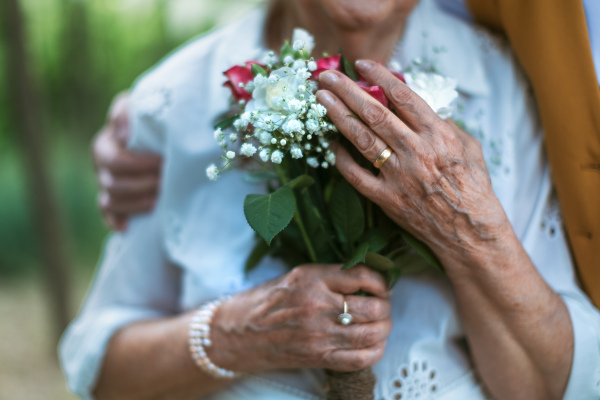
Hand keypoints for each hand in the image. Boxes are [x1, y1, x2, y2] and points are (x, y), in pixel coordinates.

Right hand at [93, 93, 162, 230]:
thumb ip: (127, 112)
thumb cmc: (153, 118)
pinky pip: (108, 215)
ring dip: (135, 204)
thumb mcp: (142, 106)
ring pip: (110, 201)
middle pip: (113, 184)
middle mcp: (101, 165)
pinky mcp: (114, 200)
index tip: (162, 162)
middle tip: (165, 183)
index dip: (138, 165)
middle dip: (142, 185)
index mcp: (105, 144)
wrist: (163, 132)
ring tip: (159, 201)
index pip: (115, 161)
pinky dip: (116, 221)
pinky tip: (128, 227)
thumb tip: (122, 133)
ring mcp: (106, 184)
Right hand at [207, 264, 391, 372]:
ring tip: (381, 325)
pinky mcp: (317, 357)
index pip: (362, 276)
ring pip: (371, 333)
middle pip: (373, 307)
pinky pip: (360, 358)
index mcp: (311, 278)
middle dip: (385, 307)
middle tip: (382, 306)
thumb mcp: (294, 276)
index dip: (381, 281)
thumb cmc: (264, 302)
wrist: (236, 333)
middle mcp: (317, 304)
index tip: (382, 286)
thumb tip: (365, 280)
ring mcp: (318, 333)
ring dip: (384, 329)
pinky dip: (375, 352)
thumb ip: (328, 276)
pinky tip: (374, 345)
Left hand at [316, 61, 512, 268]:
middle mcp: (415, 151)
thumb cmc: (473, 188)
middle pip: (374, 113)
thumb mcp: (470, 147)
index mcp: (437, 135)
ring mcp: (398, 176)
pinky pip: (356, 176)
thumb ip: (444, 125)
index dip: (379, 76)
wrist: (470, 232)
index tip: (361, 65)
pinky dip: (341, 159)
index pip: (402, 96)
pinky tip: (330, 144)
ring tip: (321, 99)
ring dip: (338, 116)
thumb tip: (419, 109)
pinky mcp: (386, 199)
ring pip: (361, 139)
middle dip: (347, 91)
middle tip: (327, 77)